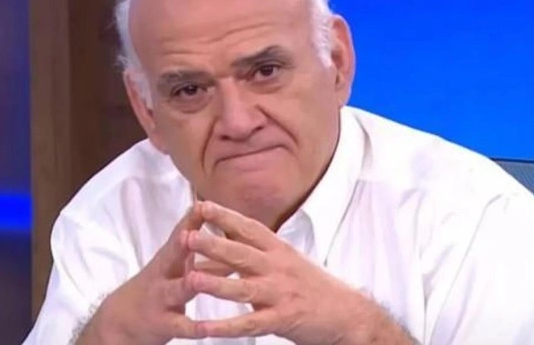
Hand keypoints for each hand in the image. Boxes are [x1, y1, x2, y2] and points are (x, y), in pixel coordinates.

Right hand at [77, 203, 204, 344]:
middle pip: (174, 255)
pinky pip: (180, 326)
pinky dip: (193, 328)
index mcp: (171, 257)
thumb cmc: (159, 286)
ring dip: (187, 284)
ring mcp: (162, 298)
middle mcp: (165, 274)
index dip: (192, 219)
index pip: (181, 233)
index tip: (204, 203)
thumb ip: (205, 253)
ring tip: (196, 279)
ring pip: (177, 290)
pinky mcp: (163, 323)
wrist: (121, 321)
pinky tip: (206, 329)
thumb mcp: (177, 266)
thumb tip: (236, 236)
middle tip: (192, 231)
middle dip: (184, 243)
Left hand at [185, 202, 412, 344]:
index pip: (249, 228)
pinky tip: (205, 328)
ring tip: (190, 279)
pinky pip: (250, 324)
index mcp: (279, 250)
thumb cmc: (312, 286)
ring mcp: (281, 293)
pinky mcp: (283, 319)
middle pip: (242, 254)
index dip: (225, 216)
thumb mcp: (287, 261)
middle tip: (186, 237)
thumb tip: (226, 241)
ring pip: (243, 288)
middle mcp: (279, 268)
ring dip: (215, 284)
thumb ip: (257, 253)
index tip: (202, 205)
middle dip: (213, 245)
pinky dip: (226, 327)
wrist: (347, 313)